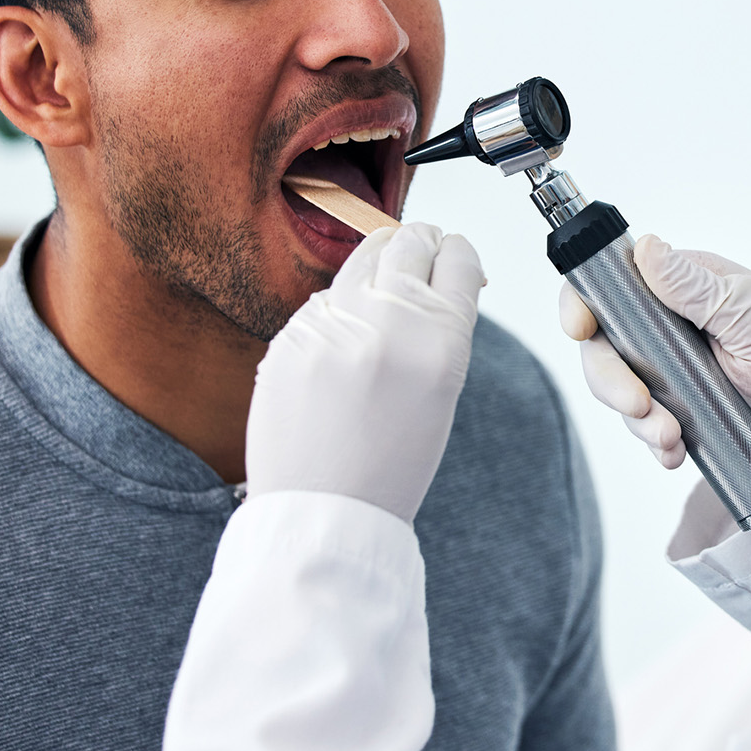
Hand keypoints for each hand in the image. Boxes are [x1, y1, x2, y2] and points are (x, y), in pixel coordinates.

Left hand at [246, 224, 485, 520]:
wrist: (326, 510)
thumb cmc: (389, 462)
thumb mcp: (441, 393)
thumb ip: (440, 328)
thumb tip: (436, 276)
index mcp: (441, 342)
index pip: (458, 259)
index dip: (456, 252)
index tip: (450, 254)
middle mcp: (389, 322)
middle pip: (409, 240)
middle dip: (418, 242)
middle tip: (420, 251)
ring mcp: (334, 324)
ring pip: (362, 258)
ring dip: (377, 264)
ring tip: (381, 294)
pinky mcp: (291, 334)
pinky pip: (323, 299)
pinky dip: (338, 308)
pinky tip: (343, 341)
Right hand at [560, 235, 750, 474]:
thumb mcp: (749, 313)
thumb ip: (692, 285)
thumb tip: (645, 246)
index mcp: (680, 288)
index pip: (610, 285)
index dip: (583, 303)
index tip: (579, 328)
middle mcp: (666, 326)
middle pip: (603, 345)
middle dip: (610, 379)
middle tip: (638, 405)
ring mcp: (668, 372)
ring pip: (617, 389)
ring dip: (635, 418)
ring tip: (670, 435)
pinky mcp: (675, 411)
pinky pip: (642, 427)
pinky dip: (652, 442)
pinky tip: (674, 451)